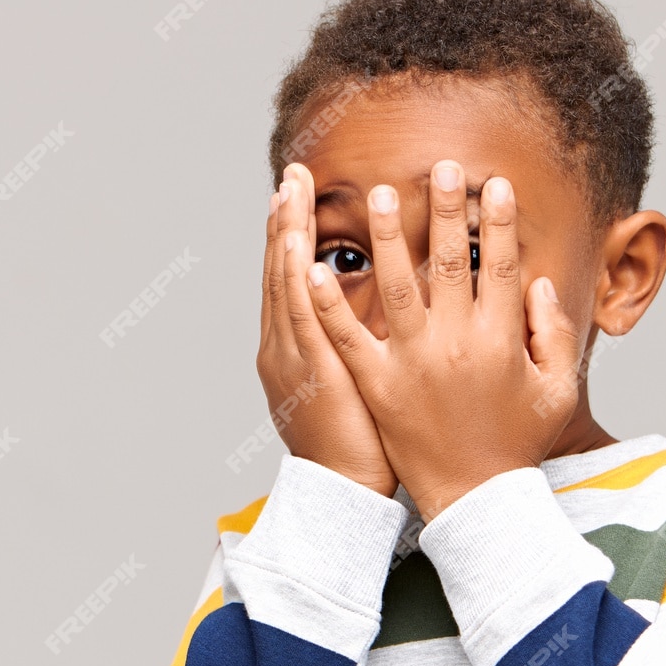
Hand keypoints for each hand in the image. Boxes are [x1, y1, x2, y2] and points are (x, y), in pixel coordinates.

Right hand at [258, 163, 395, 495]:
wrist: (344, 491)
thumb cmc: (360, 441)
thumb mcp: (354, 380)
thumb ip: (360, 339)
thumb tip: (385, 307)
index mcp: (295, 347)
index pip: (292, 278)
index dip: (292, 234)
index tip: (299, 194)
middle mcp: (285, 345)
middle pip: (281, 269)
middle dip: (285, 219)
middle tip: (291, 174)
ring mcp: (292, 357)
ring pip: (285, 284)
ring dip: (287, 232)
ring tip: (290, 189)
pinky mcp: (311, 372)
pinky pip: (301, 317)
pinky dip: (295, 279)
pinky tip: (296, 245)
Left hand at [300, 160, 581, 520]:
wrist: (477, 499)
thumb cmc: (518, 444)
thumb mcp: (557, 389)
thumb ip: (553, 332)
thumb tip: (537, 280)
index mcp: (499, 339)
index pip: (500, 265)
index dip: (499, 221)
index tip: (494, 185)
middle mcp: (455, 343)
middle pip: (449, 262)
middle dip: (444, 210)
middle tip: (438, 167)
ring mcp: (412, 363)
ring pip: (395, 286)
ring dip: (388, 237)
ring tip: (379, 194)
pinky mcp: (377, 385)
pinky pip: (348, 337)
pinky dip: (329, 302)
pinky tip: (314, 268)